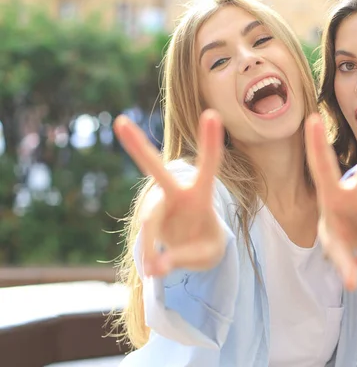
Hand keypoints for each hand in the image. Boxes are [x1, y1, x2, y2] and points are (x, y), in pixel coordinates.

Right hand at [113, 110, 224, 276]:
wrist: (197, 249)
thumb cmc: (208, 245)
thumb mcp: (208, 254)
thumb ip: (184, 258)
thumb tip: (154, 268)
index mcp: (202, 193)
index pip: (209, 165)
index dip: (210, 142)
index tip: (211, 114)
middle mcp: (177, 192)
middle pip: (156, 171)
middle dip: (137, 147)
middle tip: (119, 122)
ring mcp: (159, 204)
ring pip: (150, 221)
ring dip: (152, 244)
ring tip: (157, 268)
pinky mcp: (149, 217)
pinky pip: (145, 235)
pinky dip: (148, 251)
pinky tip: (154, 267)